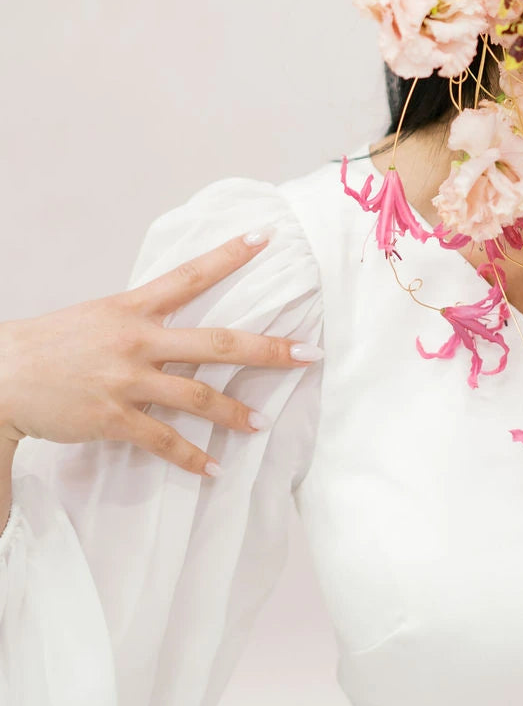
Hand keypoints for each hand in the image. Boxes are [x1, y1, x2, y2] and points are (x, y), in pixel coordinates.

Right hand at [0, 232, 322, 475]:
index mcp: (134, 307)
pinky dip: (191, 457)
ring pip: (197, 395)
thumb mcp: (102, 315)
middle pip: (217, 341)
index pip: (191, 274)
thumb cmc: (54, 344)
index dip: (230, 255)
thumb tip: (182, 324)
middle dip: (268, 349)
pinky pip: (163, 440)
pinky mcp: (114, 417)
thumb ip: (144, 318)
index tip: (267, 237)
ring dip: (234, 412)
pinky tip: (212, 468)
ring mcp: (127, 380)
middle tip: (309, 354)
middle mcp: (137, 339)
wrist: (4, 375)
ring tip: (261, 424)